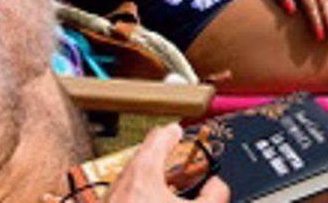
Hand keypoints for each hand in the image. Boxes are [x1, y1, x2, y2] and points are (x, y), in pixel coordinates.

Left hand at [109, 123, 229, 201]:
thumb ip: (214, 195)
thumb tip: (217, 186)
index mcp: (143, 172)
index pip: (159, 136)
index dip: (174, 133)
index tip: (179, 131)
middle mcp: (120, 182)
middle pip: (144, 157)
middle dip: (163, 162)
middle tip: (179, 166)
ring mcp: (109, 198)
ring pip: (131, 179)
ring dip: (150, 182)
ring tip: (168, 192)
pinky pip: (122, 196)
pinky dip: (137, 197)